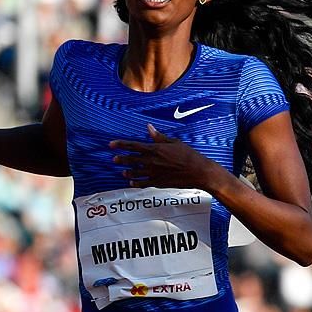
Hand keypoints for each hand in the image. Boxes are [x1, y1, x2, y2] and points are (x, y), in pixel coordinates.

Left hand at [110, 125, 227, 192]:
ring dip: (128, 172)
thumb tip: (149, 128)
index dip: (120, 144)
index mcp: (155, 149)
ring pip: (135, 172)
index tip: (111, 144)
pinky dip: (136, 183)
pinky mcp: (159, 182)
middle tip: (115, 159)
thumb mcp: (175, 142)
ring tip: (123, 172)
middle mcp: (152, 161)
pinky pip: (143, 183)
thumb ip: (159, 137)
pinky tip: (132, 183)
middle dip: (121, 159)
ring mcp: (154, 173)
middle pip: (131, 159)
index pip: (133, 145)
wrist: (199, 172)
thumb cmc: (189, 155)